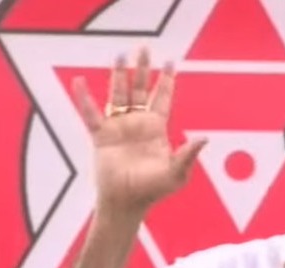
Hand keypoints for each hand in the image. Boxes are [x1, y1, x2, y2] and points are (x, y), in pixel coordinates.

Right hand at [72, 47, 207, 215]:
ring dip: (118, 75)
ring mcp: (119, 128)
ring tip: (119, 54)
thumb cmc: (153, 190)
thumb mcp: (176, 172)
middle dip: (143, 69)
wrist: (127, 202)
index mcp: (157, 129)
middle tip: (144, 48)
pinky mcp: (101, 136)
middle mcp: (138, 124)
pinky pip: (90, 113)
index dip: (167, 81)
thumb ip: (188, 154)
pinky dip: (84, 98)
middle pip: (140, 90)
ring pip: (118, 95)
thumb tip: (204, 138)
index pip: (163, 99)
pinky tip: (80, 81)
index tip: (170, 62)